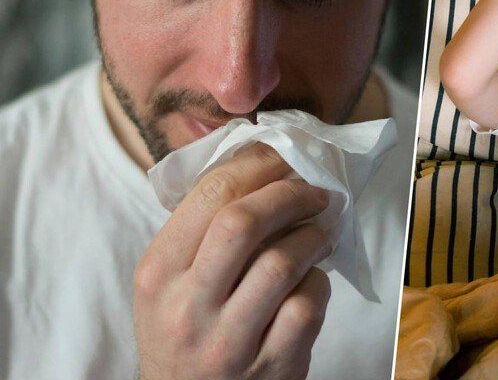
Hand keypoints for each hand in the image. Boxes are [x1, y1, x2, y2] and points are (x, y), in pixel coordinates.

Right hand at [133, 142, 331, 379]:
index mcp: (158, 273)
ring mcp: (229, 341)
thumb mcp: (169, 281)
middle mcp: (187, 307)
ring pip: (283, 262)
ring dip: (313, 236)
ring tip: (319, 232)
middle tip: (314, 191)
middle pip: (244, 222)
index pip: (211, 195)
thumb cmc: (185, 329)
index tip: (284, 158)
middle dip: (289, 194)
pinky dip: (318, 283)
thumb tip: (263, 163)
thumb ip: (202, 228)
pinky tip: (311, 280)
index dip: (258, 165)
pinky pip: (308, 305)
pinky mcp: (271, 366)